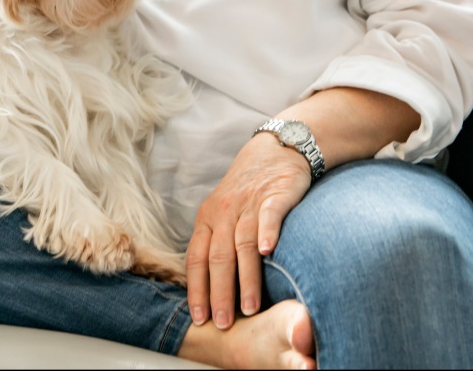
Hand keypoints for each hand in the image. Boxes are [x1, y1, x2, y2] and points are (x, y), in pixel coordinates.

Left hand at [186, 132, 310, 329]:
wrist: (274, 151)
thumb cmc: (247, 190)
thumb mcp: (223, 212)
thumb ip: (216, 242)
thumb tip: (209, 288)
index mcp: (208, 217)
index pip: (197, 258)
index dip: (197, 288)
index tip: (200, 317)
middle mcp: (225, 211)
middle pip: (218, 256)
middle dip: (219, 293)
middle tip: (224, 322)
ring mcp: (250, 203)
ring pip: (243, 244)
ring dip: (246, 278)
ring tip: (249, 307)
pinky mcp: (275, 195)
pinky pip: (269, 216)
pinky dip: (268, 233)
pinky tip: (269, 252)